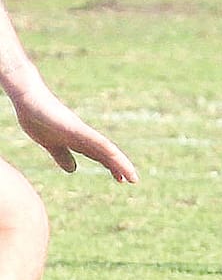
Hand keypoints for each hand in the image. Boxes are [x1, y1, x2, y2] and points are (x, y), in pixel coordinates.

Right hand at [10, 79, 136, 181]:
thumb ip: (62, 155)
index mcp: (78, 140)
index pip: (100, 156)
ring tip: (129, 174)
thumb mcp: (51, 144)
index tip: (122, 180)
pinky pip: (91, 138)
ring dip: (117, 161)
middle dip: (120, 166)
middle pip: (106, 153)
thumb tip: (73, 170)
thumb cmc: (38, 118)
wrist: (28, 99)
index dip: (111, 167)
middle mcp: (84, 135)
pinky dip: (103, 147)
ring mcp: (80, 130)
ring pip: (104, 148)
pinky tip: (113, 155)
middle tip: (133, 180)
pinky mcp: (74, 126)